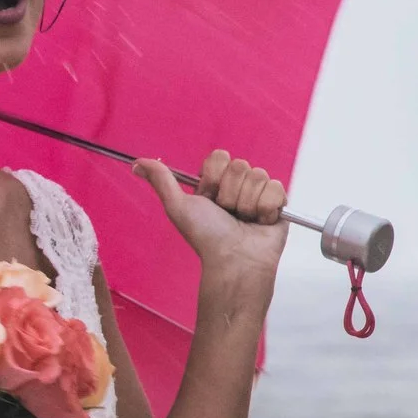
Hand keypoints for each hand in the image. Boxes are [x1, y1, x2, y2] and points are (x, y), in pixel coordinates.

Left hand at [137, 150, 288, 292]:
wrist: (235, 259)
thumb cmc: (207, 237)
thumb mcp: (178, 206)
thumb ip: (162, 180)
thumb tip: (137, 163)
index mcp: (215, 185)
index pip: (220, 157)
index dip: (214, 177)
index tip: (209, 197)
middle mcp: (237, 187)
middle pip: (241, 166)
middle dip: (232, 193)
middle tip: (228, 213)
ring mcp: (259, 194)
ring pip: (260, 176)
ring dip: (248, 203)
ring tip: (244, 221)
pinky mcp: (279, 204)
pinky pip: (277, 188)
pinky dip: (266, 208)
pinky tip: (260, 222)